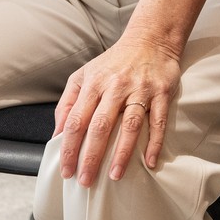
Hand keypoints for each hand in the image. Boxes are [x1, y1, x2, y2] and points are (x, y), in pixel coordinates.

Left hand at [53, 35, 180, 186]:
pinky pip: (159, 121)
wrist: (150, 38)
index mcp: (94, 84)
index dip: (70, 148)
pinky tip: (151, 161)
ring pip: (130, 125)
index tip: (67, 170)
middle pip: (101, 126)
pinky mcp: (162, 92)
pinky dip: (155, 142)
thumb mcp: (84, 75)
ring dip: (122, 153)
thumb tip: (57, 134)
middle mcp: (116, 87)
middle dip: (91, 156)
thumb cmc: (114, 62)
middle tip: (86, 180)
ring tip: (114, 175)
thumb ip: (67, 103)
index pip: (77, 121)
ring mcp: (140, 90)